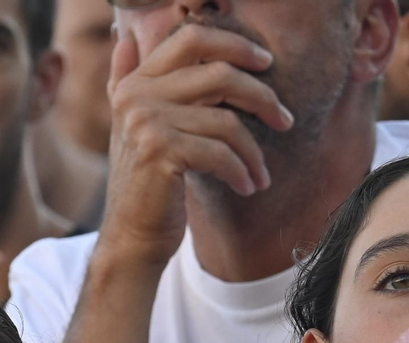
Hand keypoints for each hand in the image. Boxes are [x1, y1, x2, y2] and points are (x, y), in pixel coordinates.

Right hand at [95, 25, 293, 266]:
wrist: (131, 237)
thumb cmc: (147, 185)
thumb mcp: (134, 128)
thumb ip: (126, 82)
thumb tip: (123, 39)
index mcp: (136, 83)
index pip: (191, 39)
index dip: (234, 44)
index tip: (265, 63)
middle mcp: (137, 96)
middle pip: (219, 74)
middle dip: (261, 96)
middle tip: (285, 120)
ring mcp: (146, 123)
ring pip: (226, 121)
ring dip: (254, 152)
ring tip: (261, 173)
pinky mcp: (161, 152)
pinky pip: (221, 152)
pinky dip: (242, 172)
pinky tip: (247, 187)